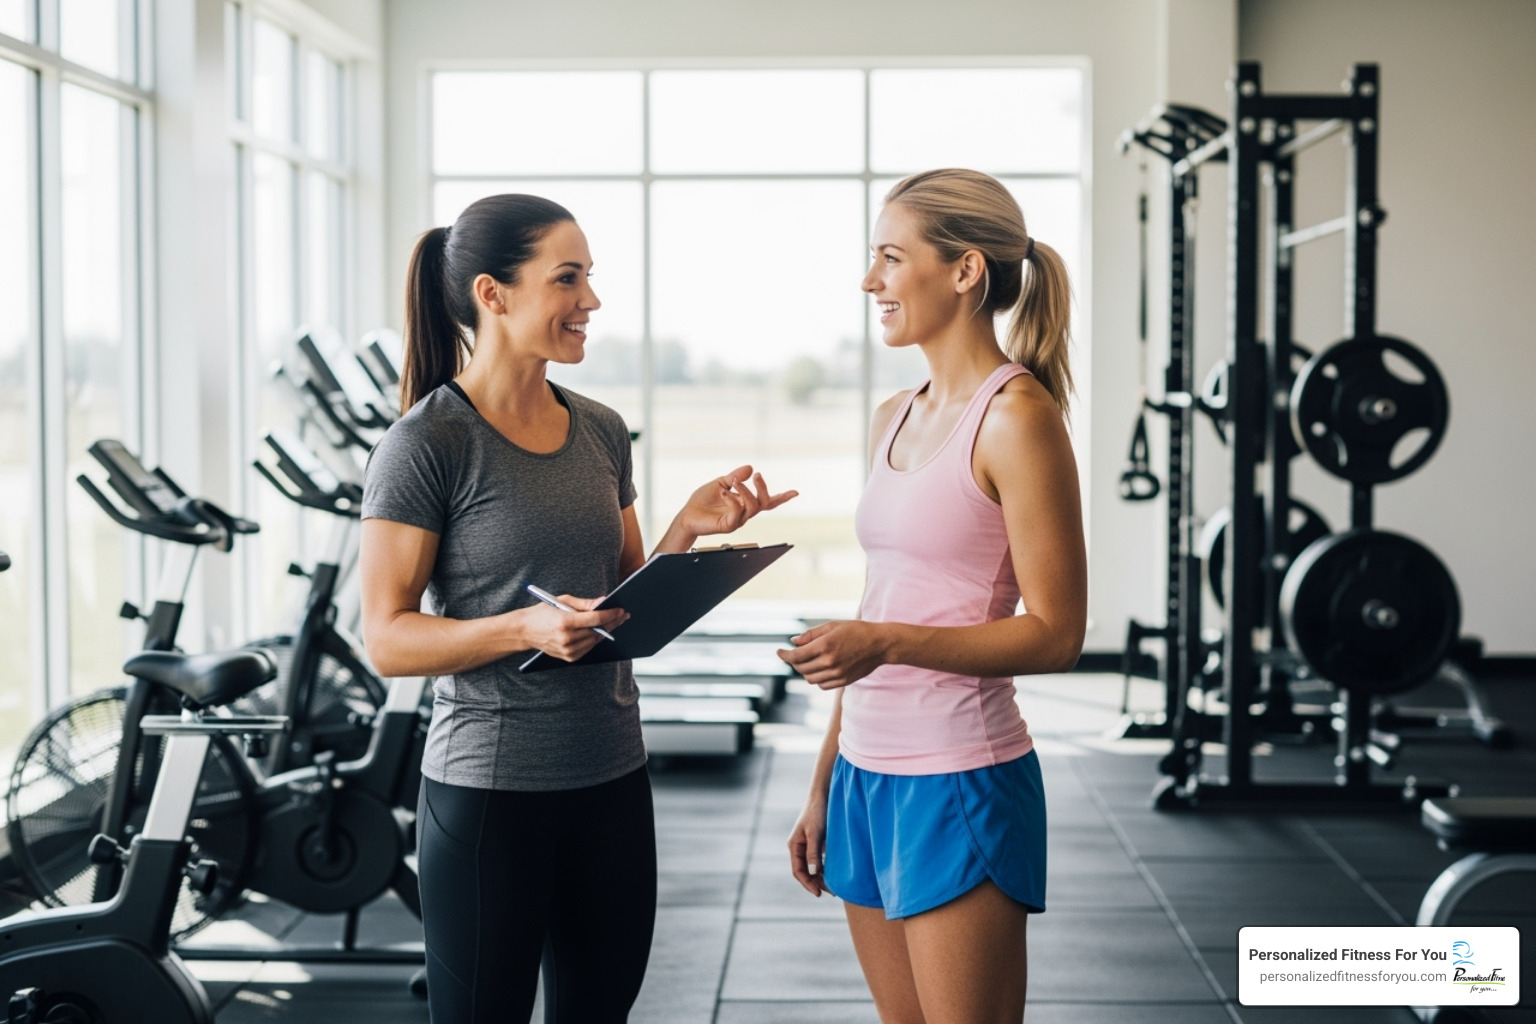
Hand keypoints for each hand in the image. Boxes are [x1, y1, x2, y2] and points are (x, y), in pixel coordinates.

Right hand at [518, 595, 628, 662]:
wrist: (524, 631)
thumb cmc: (543, 612)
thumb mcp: (562, 601)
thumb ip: (584, 604)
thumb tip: (602, 602)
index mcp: (565, 622)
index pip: (595, 619)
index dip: (610, 614)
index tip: (621, 610)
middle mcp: (567, 638)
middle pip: (598, 631)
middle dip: (612, 622)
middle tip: (623, 615)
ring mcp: (568, 650)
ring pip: (595, 641)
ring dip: (606, 631)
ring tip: (615, 622)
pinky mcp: (569, 657)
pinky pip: (588, 648)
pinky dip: (595, 639)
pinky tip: (602, 631)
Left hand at [673, 465, 797, 538]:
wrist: (687, 515)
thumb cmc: (703, 501)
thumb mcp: (721, 482)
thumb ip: (735, 477)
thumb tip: (751, 468)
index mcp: (744, 503)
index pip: (767, 501)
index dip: (782, 498)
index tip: (795, 492)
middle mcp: (744, 512)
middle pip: (764, 503)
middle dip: (763, 489)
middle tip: (758, 476)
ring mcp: (737, 520)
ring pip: (752, 507)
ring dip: (746, 491)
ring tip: (734, 482)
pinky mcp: (728, 525)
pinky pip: (737, 512)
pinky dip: (732, 499)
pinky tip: (723, 491)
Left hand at [777, 620, 889, 689]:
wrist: (879, 644)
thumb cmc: (856, 630)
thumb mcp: (832, 626)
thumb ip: (810, 634)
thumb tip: (793, 642)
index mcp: (825, 645)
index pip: (796, 656)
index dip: (784, 655)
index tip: (779, 652)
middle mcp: (830, 662)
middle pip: (801, 668)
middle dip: (794, 661)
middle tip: (795, 654)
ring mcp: (837, 674)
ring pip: (810, 679)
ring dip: (805, 671)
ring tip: (808, 661)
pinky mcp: (843, 681)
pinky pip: (822, 685)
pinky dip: (817, 678)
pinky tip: (820, 668)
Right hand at [788, 797, 829, 895]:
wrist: (824, 795)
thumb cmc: (817, 812)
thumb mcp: (815, 833)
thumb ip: (813, 852)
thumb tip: (813, 872)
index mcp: (794, 846)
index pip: (798, 871)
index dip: (807, 884)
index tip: (819, 893)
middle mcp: (799, 848)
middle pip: (806, 872)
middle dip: (816, 883)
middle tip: (832, 892)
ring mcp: (808, 846)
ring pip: (813, 868)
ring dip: (821, 877)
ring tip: (834, 887)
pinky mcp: (818, 843)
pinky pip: (819, 861)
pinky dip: (825, 869)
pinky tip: (835, 873)